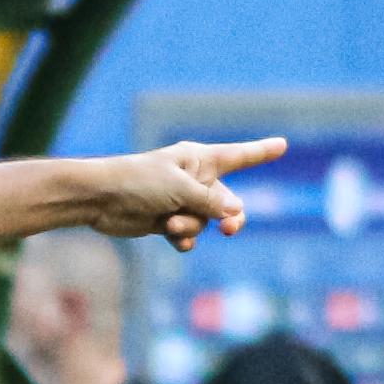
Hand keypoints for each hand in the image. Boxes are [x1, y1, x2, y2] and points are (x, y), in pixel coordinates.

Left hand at [80, 138, 283, 250]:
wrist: (101, 200)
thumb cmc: (139, 182)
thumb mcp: (180, 189)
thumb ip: (210, 201)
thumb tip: (235, 212)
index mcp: (199, 159)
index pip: (237, 156)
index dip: (260, 152)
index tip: (282, 145)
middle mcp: (193, 179)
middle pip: (228, 201)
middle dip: (230, 216)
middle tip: (229, 228)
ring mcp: (181, 201)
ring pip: (205, 221)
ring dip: (192, 225)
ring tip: (172, 223)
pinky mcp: (166, 221)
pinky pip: (188, 234)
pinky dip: (183, 238)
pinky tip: (173, 238)